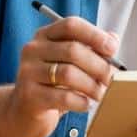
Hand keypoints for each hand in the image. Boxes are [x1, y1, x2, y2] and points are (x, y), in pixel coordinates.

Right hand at [5, 16, 118, 136]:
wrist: (23, 111)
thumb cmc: (53, 84)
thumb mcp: (70, 62)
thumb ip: (91, 49)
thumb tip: (113, 39)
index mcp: (45, 35)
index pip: (71, 25)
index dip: (95, 35)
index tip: (113, 48)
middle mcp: (33, 49)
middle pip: (73, 50)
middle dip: (99, 66)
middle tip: (111, 80)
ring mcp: (27, 72)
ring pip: (69, 74)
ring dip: (91, 86)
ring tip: (100, 94)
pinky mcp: (28, 95)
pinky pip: (63, 97)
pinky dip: (81, 102)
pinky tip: (86, 105)